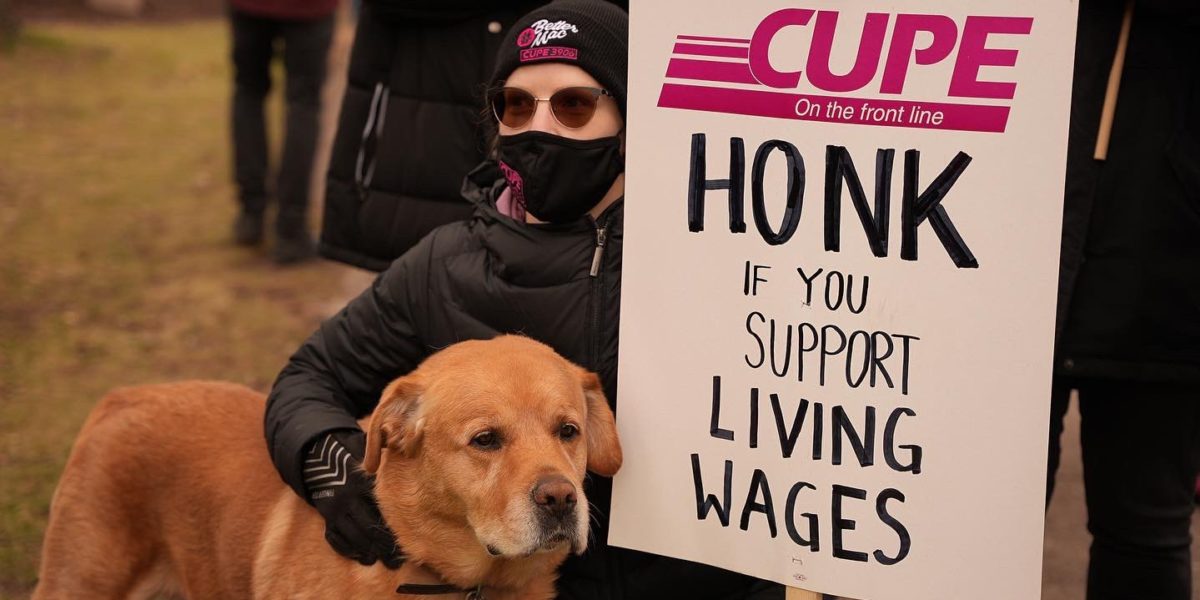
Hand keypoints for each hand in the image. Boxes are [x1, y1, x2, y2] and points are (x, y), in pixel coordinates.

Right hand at [304, 429, 403, 567]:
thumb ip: (385, 460)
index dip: (393, 529)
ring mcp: (335, 510)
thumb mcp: (369, 453)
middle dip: (382, 547)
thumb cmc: (352, 453)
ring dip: (366, 551)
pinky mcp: (326, 516)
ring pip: (352, 537)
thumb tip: (408, 457)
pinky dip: (347, 549)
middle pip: (367, 529)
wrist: (320, 457)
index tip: (406, 540)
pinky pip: (335, 538)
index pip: (380, 512)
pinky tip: (360, 556)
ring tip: (378, 560)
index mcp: (362, 485)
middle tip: (395, 562)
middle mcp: (347, 500)